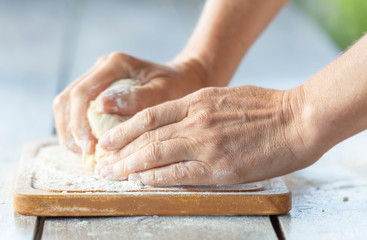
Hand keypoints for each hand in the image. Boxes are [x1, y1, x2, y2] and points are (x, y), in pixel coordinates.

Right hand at [53, 52, 207, 153]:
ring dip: (69, 131)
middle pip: (67, 98)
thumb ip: (137, 97)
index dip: (79, 123)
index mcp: (115, 64)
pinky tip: (86, 146)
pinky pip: (75, 109)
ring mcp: (98, 77)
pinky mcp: (98, 90)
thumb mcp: (164, 92)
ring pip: (66, 104)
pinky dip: (75, 129)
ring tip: (83, 154)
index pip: (82, 93)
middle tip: (84, 156)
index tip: (90, 149)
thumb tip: (101, 105)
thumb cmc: (177, 87)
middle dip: (71, 130)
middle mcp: (102, 67)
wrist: (182, 80)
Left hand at [95, 85, 319, 185]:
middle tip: (101, 162)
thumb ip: (198, 108)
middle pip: (147, 136)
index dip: (125, 128)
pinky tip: (140, 182)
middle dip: (120, 150)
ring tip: (111, 174)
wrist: (298, 120)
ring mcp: (206, 145)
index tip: (109, 140)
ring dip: (130, 165)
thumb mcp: (225, 96)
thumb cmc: (265, 107)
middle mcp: (196, 121)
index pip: (150, 116)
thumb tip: (175, 121)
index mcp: (198, 101)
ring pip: (156, 154)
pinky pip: (178, 174)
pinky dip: (155, 178)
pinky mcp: (219, 168)